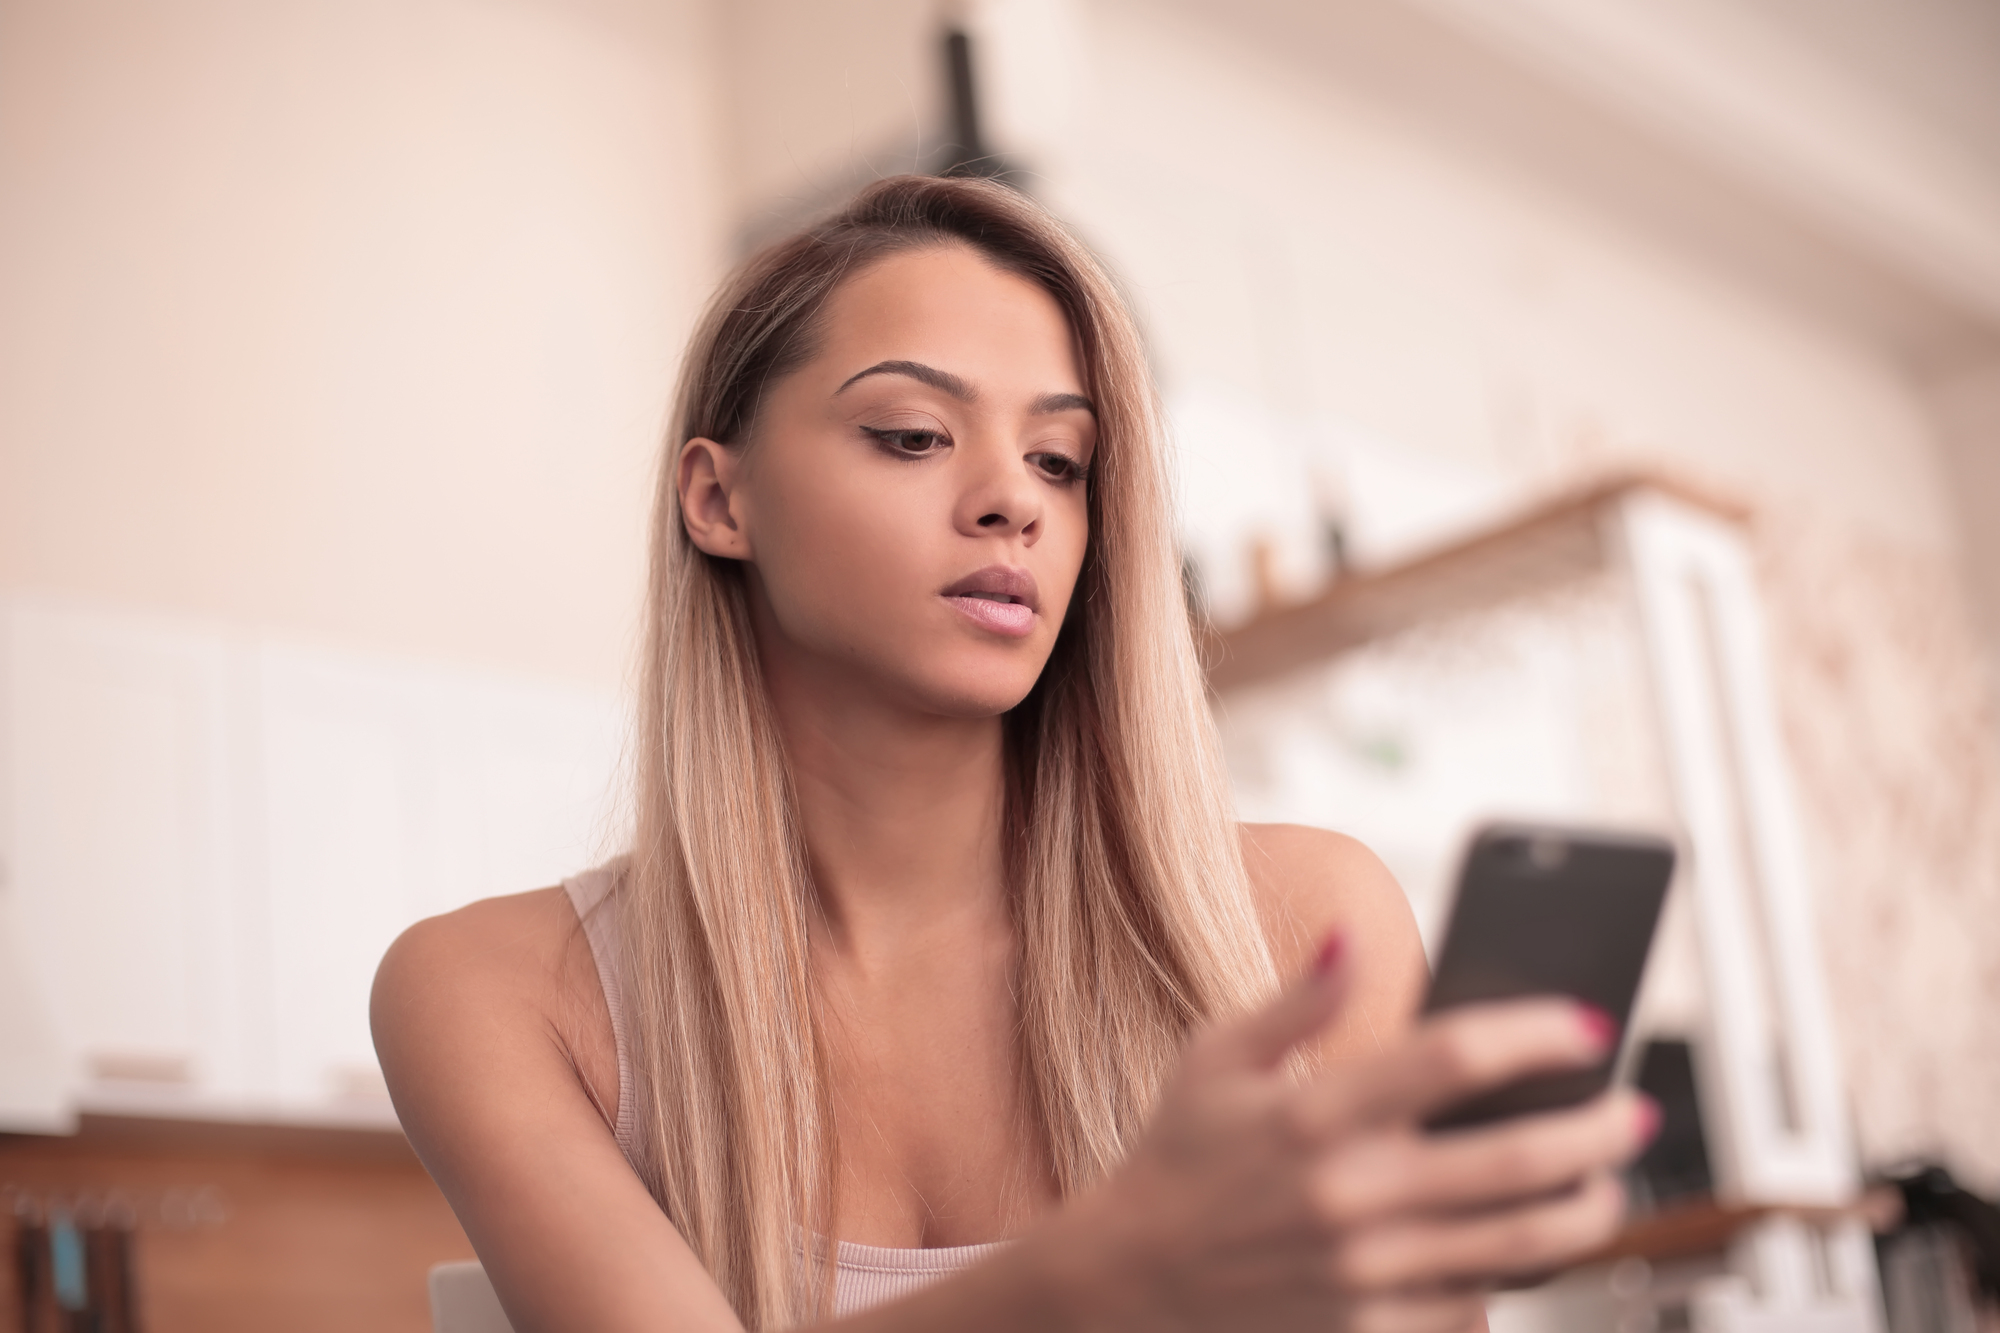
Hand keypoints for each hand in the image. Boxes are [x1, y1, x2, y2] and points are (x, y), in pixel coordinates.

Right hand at [1052, 939, 1655, 1332]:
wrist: (1128, 1285)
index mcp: (1313, 1111)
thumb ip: (1295, 1000)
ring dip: (1587, 1210)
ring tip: (1611, 1183)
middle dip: (1599, 1131)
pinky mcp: (1369, 1331)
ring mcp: (1364, 1271)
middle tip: (1635, 1111)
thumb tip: (1352, 934)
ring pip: (1519, 1243)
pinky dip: (1513, 1276)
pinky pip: (1474, 1305)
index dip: (1534, 1034)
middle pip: (1517, 1159)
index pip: (1453, 1058)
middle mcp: (1348, 1193)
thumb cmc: (1178, 1157)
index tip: (1587, 1023)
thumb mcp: (1215, 1059)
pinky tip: (1527, 1245)